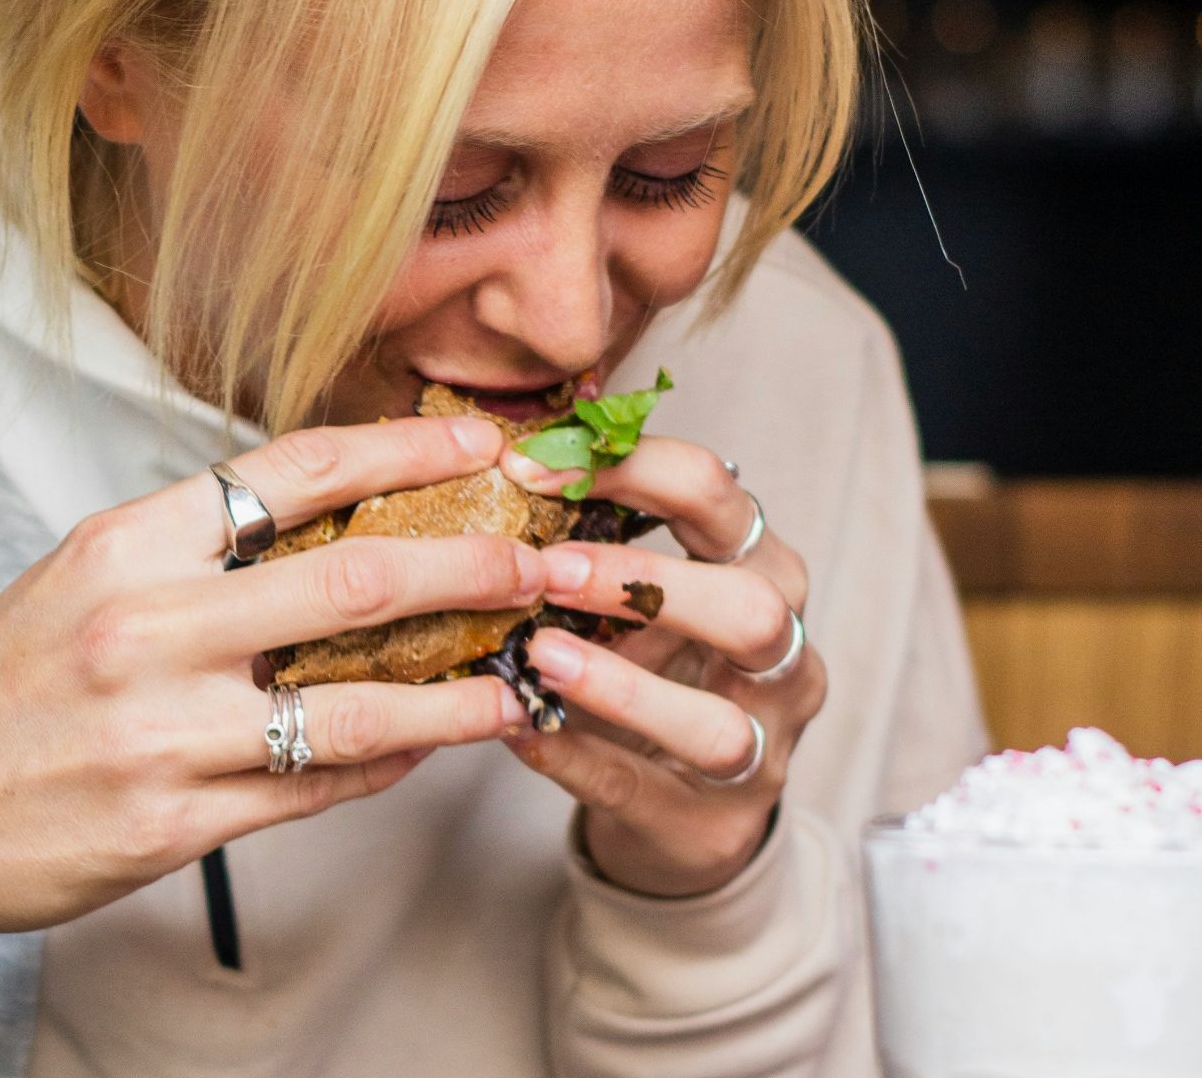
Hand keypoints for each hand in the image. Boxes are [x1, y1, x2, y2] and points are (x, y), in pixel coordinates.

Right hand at [0, 416, 545, 958]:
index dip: (405, 447)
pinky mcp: (170, 824)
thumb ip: (193, 554)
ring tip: (517, 681)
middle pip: (355, 579)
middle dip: (474, 565)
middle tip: (544, 562)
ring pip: (357, 705)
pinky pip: (314, 789)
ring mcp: (161, 731)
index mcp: (125, 544)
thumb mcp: (78, 582)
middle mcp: (146, 626)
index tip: (481, 439)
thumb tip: (326, 527)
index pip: (293, 470)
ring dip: (458, 691)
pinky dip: (385, 765)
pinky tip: (425, 747)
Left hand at [499, 438, 826, 896]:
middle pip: (753, 609)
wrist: (679, 813)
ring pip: (715, 724)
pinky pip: (642, 791)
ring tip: (538, 655)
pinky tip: (518, 728)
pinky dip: (575, 758)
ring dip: (620, 686)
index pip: (722, 497)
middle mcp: (783, 660)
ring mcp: (761, 753)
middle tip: (548, 570)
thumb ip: (591, 540)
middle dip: (647, 582)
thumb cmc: (650, 673)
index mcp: (762, 573)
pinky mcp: (711, 827)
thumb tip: (505, 461)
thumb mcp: (634, 600)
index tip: (533, 468)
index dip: (633, 469)